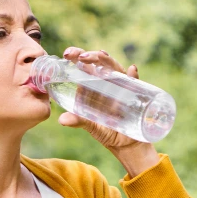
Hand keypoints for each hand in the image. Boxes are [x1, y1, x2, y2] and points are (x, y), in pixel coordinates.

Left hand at [60, 47, 159, 177]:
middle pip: (99, 63)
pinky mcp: (135, 93)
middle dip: (91, 56)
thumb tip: (61, 120)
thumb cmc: (106, 132)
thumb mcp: (91, 126)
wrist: (126, 144)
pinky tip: (132, 70)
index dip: (76, 56)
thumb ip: (78, 121)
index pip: (84, 65)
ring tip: (101, 56)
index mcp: (92, 86)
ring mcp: (121, 85)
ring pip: (115, 68)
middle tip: (82, 57)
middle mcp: (106, 82)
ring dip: (109, 61)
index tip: (68, 53)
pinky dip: (133, 75)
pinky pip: (135, 81)